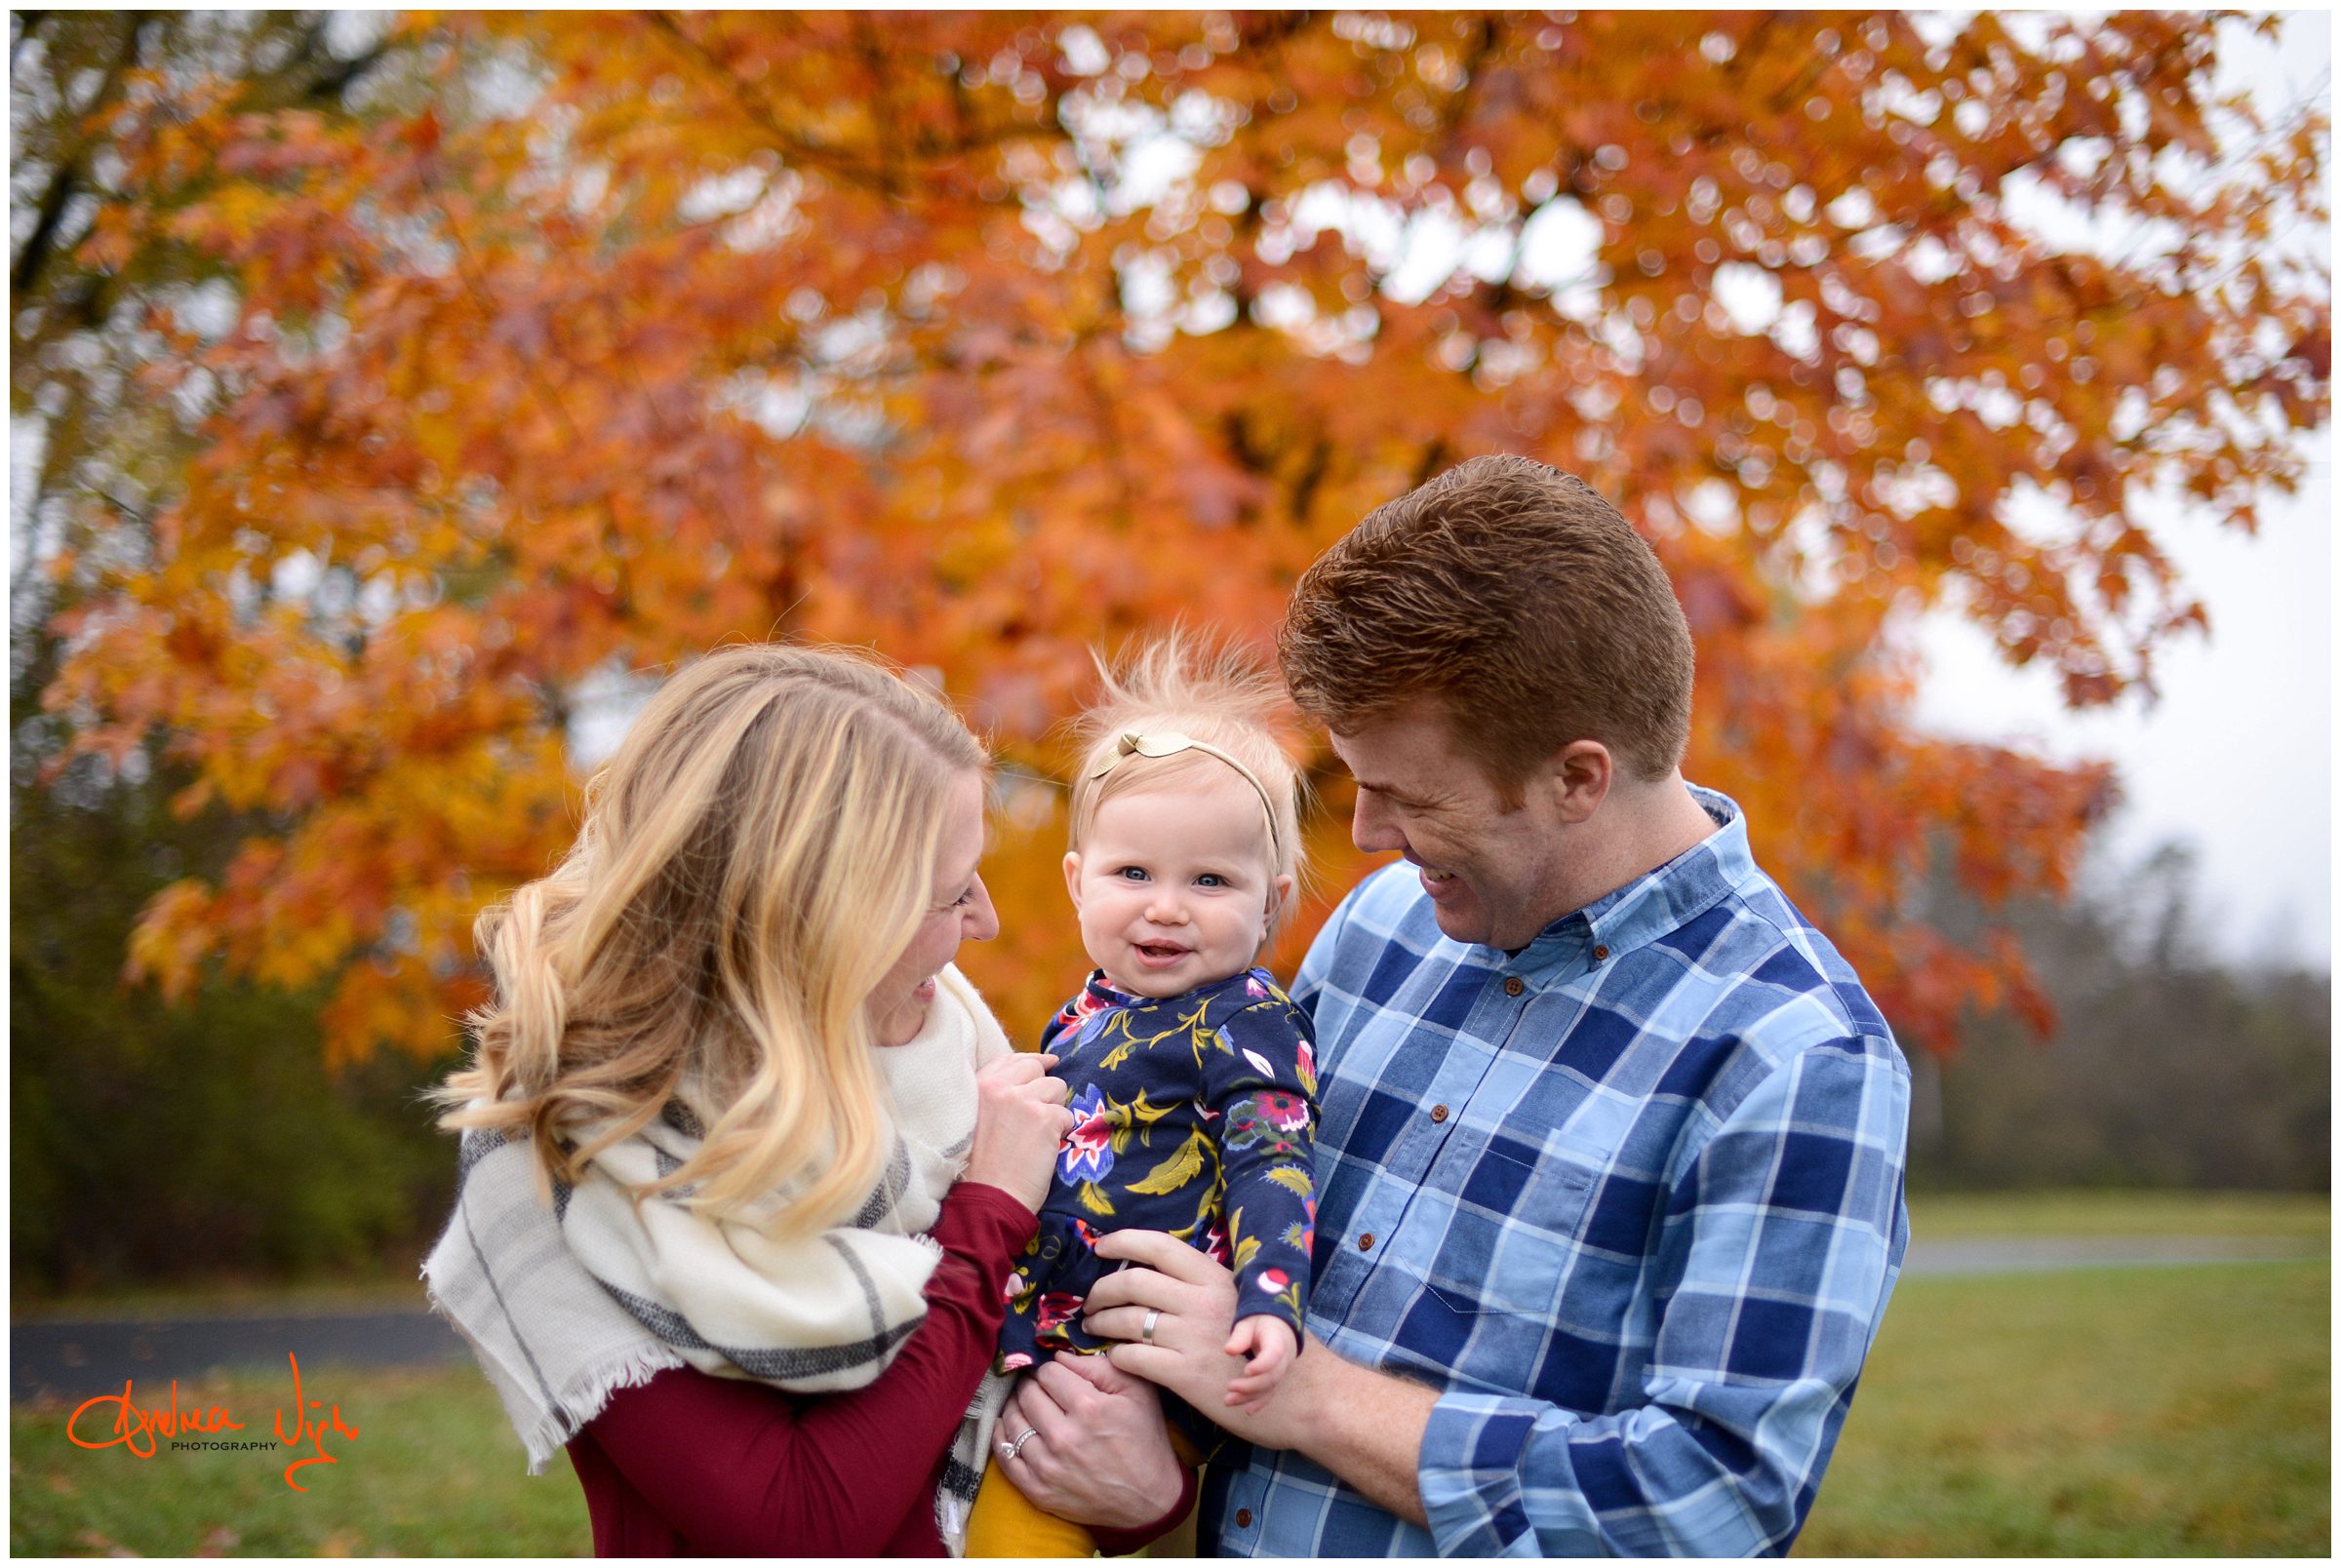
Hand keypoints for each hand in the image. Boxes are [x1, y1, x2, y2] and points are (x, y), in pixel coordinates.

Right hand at [962, 1052, 1070, 1211]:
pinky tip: (1047, 1148)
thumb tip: (1030, 1074)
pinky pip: (1067, 1115)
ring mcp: (1023, 1101)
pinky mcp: (1045, 1119)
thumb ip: (996, 1095)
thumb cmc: (981, 1166)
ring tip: (1039, 1135)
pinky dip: (1062, 1131)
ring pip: (1057, 1088)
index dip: (1031, 1061)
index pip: (1010, 1059)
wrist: (989, 1199)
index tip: (1045, 1064)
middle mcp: (1000, 1087)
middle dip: (1045, 1088)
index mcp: (979, 1086)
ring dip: (1055, 1110)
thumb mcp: (976, 1118)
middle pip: (1037, 1069)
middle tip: (1040, 1114)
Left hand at [994, 1351, 1184, 1529]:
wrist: (1149, 1499)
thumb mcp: (1137, 1392)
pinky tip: (1009, 1425)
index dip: (1051, 1369)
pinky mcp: (1038, 1491)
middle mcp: (1063, 1437)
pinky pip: (1005, 1457)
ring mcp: (1048, 1467)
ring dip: (1015, 1406)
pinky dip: (1002, 1437)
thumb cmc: (1144, 1439)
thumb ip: (1098, 1365)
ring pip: (1013, 1422)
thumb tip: (1060, 1355)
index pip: (1048, 1373)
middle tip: (1040, 1386)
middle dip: (1032, 1385)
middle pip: (1027, 1395)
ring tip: (1025, 1403)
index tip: (1056, 1375)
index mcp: (1089, 1408)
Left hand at [1081, 1229, 1311, 1450]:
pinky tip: (1114, 1358)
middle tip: (1090, 1302)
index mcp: (1215, 1277)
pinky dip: (1115, 1355)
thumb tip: (1160, 1277)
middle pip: (1132, 1281)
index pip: (1158, 1245)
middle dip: (1101, 1290)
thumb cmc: (1273, 1348)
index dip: (1123, 1241)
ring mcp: (1191, 1336)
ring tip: (1093, 1328)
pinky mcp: (1185, 1374)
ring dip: (1101, 1323)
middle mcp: (1201, 1300)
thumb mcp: (1243, 1302)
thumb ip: (1204, 1289)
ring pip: (1126, 1319)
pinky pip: (1132, 1357)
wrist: (1301, 1395)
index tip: (1101, 1247)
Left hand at [1223, 1316, 1296, 1410]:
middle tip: (1230, 1387)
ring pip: (1269, 1387)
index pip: (1274, 1355)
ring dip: (1250, 1396)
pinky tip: (1248, 1411)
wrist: (1279, 1326)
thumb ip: (1240, 1336)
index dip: (1262, 1365)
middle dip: (1251, 1385)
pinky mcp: (1276, 1378)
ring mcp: (1282, 1370)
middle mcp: (1284, 1358)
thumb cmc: (1260, 1323)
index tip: (1246, 1371)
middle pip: (1271, 1376)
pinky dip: (1260, 1402)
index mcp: (1278, 1339)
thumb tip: (1228, 1351)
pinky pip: (1270, 1392)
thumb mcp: (1248, 1323)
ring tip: (1229, 1400)